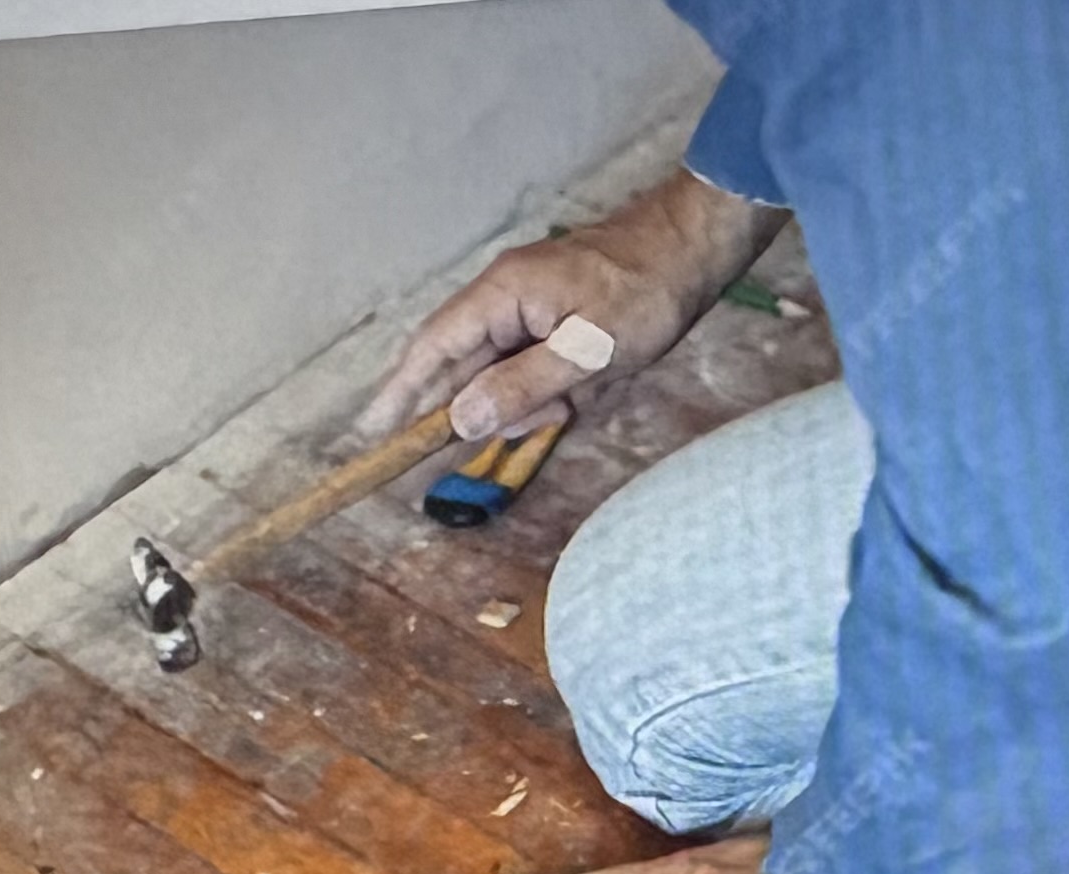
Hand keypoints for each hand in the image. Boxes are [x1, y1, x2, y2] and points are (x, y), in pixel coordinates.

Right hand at [363, 169, 787, 443]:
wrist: (693, 248)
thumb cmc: (645, 293)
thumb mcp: (589, 350)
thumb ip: (523, 385)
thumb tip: (462, 419)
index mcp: (502, 295)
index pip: (433, 347)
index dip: (401, 390)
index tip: (375, 430)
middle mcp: (504, 299)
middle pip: (468, 368)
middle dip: (493, 406)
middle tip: (541, 419)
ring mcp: (528, 308)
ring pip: (504, 373)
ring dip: (533, 400)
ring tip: (582, 396)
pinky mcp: (551, 319)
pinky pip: (533, 366)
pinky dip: (552, 388)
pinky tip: (587, 386)